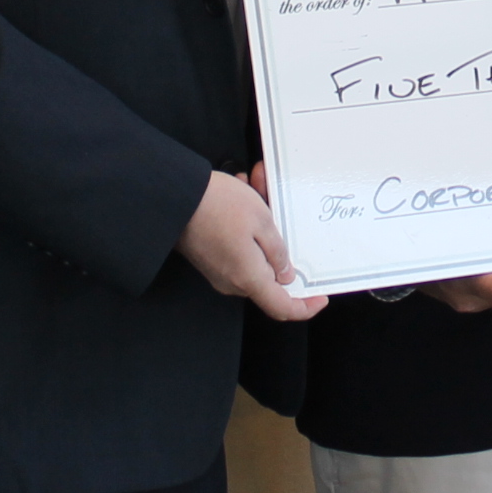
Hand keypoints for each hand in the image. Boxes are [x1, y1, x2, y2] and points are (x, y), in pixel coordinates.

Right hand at [177, 169, 328, 321]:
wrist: (172, 197)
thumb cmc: (216, 206)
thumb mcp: (262, 222)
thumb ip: (278, 253)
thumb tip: (285, 274)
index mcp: (249, 278)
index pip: (282, 308)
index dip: (304, 307)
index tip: (319, 297)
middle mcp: (232, 281)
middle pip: (270, 273)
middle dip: (280, 240)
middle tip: (279, 205)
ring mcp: (219, 271)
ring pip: (254, 253)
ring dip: (261, 223)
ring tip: (257, 184)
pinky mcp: (210, 258)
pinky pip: (238, 246)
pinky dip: (245, 223)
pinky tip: (243, 190)